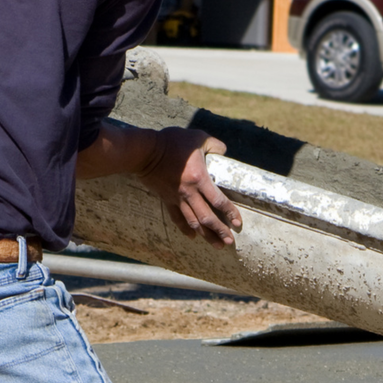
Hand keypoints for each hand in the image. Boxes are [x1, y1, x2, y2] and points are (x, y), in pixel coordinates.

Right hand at [138, 127, 242, 247]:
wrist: (145, 151)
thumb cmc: (171, 142)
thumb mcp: (197, 137)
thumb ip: (214, 144)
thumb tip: (224, 151)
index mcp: (199, 179)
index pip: (218, 201)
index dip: (230, 212)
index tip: (237, 223)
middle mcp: (190, 193)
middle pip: (207, 217)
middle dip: (220, 231)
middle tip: (229, 241)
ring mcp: (177, 198)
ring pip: (194, 222)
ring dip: (206, 235)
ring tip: (217, 245)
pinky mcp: (167, 199)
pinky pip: (177, 218)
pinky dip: (185, 229)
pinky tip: (193, 236)